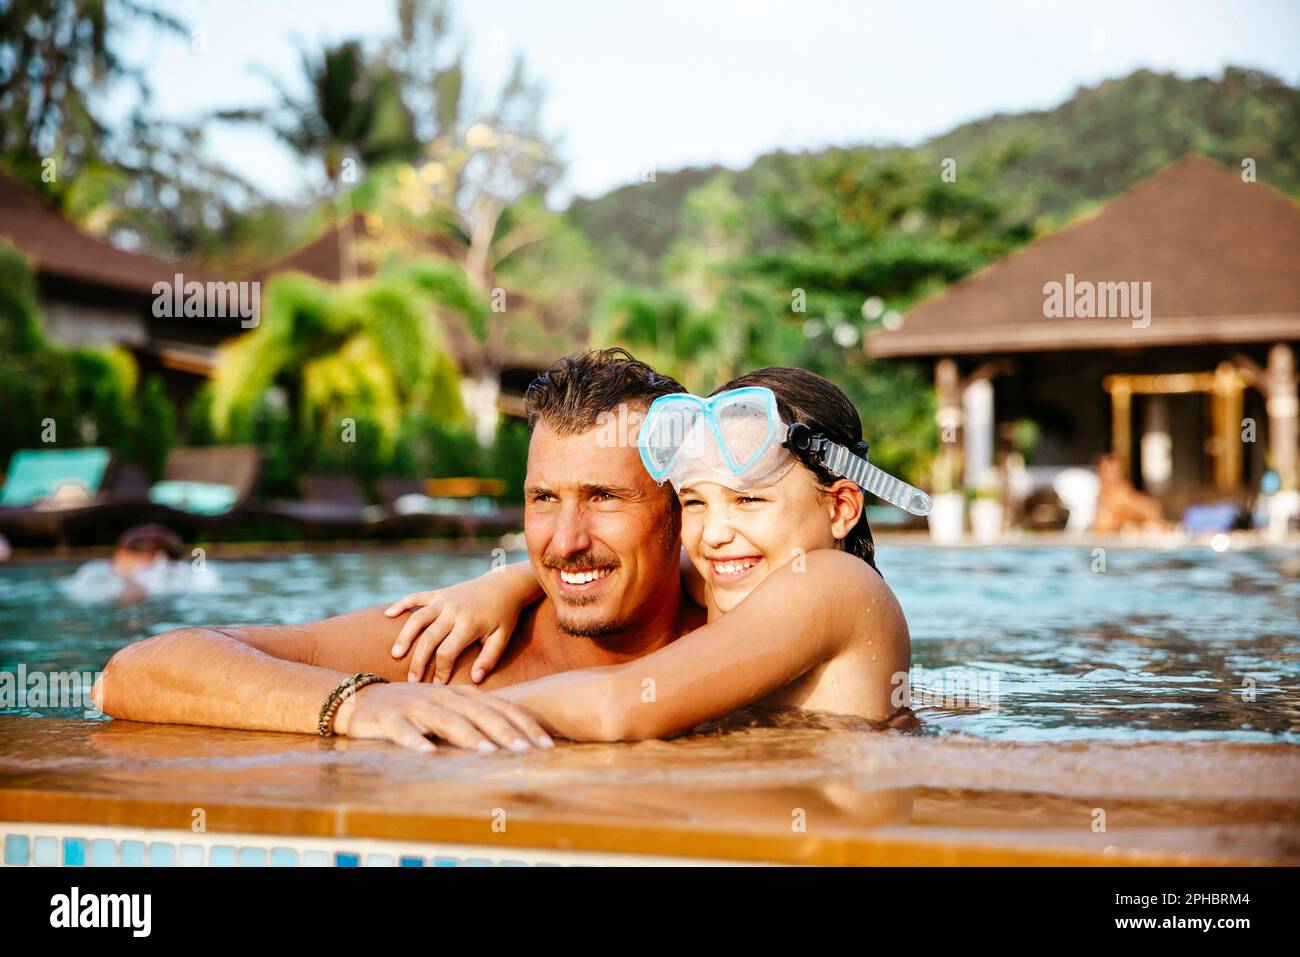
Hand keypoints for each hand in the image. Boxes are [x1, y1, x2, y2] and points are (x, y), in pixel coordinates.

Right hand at [334, 681, 552, 752]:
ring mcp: (417, 707)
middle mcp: (444, 698)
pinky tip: (427, 753)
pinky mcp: (391, 719)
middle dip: (506, 733)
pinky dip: (416, 742)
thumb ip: (478, 716)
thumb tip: (516, 736)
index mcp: (462, 695)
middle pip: (480, 714)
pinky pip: (405, 731)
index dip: (524, 725)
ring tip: (489, 752)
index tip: (546, 744)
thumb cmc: (414, 707)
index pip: (500, 708)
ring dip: (468, 737)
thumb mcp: (449, 707)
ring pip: (447, 722)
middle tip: (528, 751)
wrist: (363, 699)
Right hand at [384, 580, 524, 683]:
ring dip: (404, 636)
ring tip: (395, 654)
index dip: (440, 671)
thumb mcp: (502, 638)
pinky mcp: (439, 593)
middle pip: (428, 639)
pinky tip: (387, 615)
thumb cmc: (504, 616)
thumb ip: (489, 659)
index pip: (447, 652)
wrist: (504, 585)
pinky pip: (416, 597)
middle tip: (410, 681)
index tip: (437, 685)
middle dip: (418, 661)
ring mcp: (444, 600)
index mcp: (469, 624)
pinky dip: (401, 604)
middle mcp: (453, 611)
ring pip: (417, 618)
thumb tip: (475, 679)